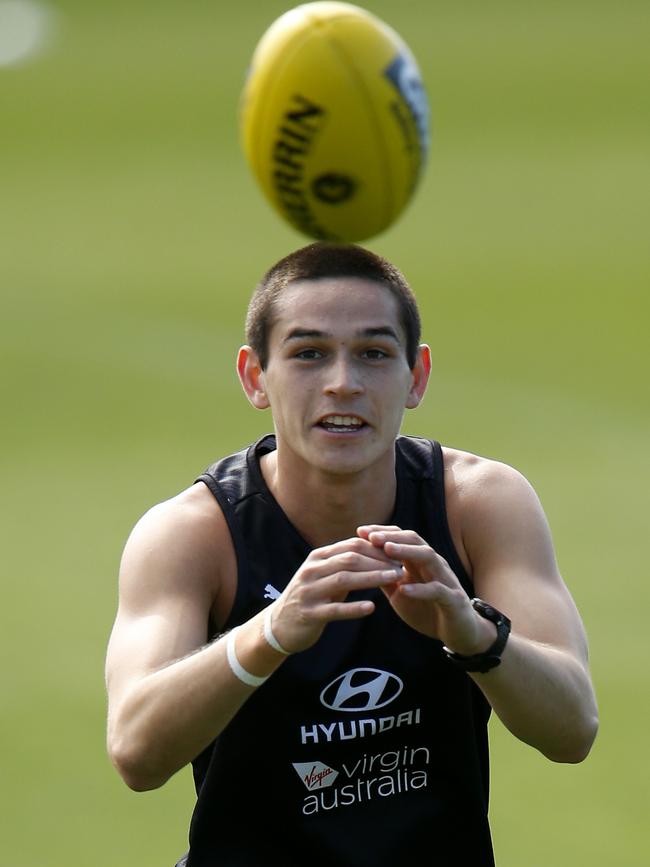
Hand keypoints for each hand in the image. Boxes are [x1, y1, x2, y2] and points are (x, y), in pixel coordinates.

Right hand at [269, 537, 403, 653]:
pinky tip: (371, 607)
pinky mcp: (309, 614)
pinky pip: (335, 610)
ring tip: (394, 579)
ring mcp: (309, 592)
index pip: (351, 546)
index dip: (376, 548)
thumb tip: (375, 551)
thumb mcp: (324, 575)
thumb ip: (344, 564)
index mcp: (317, 558)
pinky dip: (354, 608)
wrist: (278, 626)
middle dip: (378, 562)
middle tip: (401, 566)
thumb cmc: (309, 598)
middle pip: (350, 559)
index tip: (397, 553)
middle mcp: (312, 571)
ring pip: (344, 579)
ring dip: (372, 578)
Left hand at [357, 525, 495, 654]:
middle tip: (370, 536)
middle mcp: (434, 565)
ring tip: (386, 549)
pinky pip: (437, 590)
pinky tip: (403, 588)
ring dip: (406, 552)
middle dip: (391, 537)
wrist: (461, 633)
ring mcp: (445, 579)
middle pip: (414, 541)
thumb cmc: (429, 610)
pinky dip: (420, 589)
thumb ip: (385, 579)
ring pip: (428, 557)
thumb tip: (362, 566)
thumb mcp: (401, 593)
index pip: (402, 539)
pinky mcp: (453, 600)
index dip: (383, 533)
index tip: (360, 531)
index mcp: (421, 562)